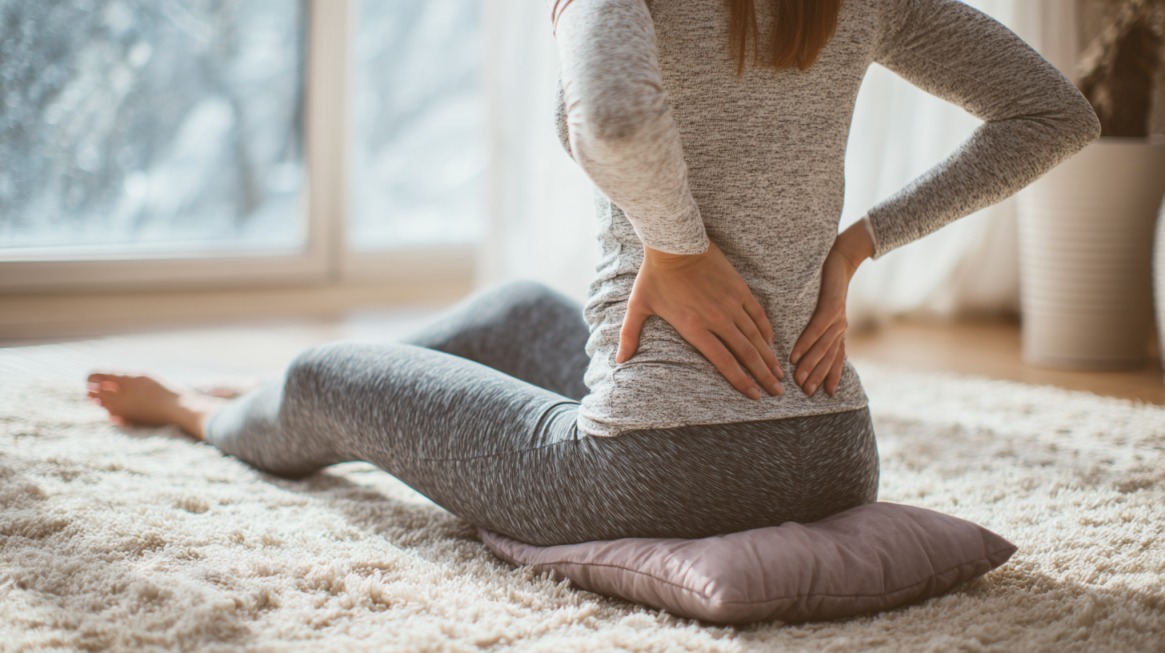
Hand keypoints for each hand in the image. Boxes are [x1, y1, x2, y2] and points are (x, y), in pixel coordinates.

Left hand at [617, 239, 784, 399]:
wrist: (674, 242)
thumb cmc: (654, 275)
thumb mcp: (638, 307)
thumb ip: (629, 336)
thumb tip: (618, 361)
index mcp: (694, 328)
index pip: (724, 362)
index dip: (741, 381)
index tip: (755, 396)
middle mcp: (717, 319)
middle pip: (747, 353)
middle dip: (764, 376)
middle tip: (777, 392)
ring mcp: (730, 303)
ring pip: (756, 336)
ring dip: (769, 357)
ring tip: (780, 374)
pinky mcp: (739, 288)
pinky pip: (757, 314)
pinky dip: (766, 331)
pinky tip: (772, 344)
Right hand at [790, 219, 873, 396]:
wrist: (841, 257)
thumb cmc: (828, 283)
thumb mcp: (823, 308)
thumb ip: (816, 327)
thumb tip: (800, 343)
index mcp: (839, 330)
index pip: (836, 358)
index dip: (831, 376)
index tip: (822, 394)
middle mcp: (841, 327)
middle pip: (829, 357)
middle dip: (817, 376)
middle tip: (805, 392)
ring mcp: (838, 317)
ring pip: (823, 347)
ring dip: (810, 365)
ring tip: (797, 378)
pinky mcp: (831, 305)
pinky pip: (818, 328)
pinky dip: (806, 343)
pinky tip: (795, 354)